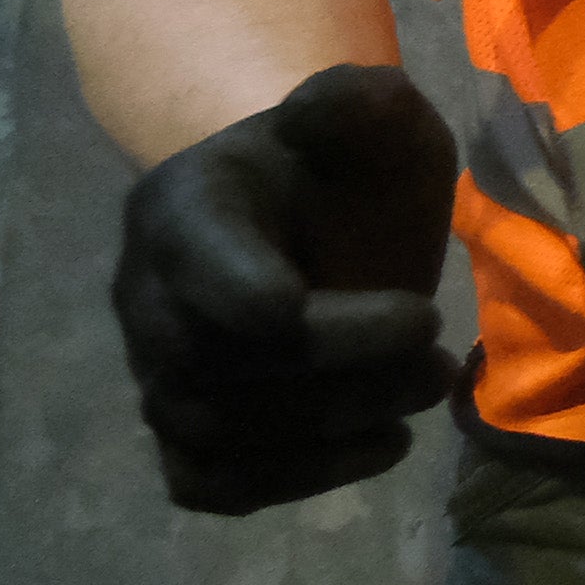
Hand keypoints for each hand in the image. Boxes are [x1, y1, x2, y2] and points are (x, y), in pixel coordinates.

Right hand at [112, 64, 465, 514]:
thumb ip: (363, 102)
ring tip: (424, 394)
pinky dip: (289, 483)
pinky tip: (380, 445)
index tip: (416, 312)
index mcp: (182, 207)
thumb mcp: (375, 116)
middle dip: (339, 374)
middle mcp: (148, 295)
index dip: (294, 309)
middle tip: (436, 358)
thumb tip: (347, 101)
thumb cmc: (343, 167)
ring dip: (329, 433)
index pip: (205, 272)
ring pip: (210, 433)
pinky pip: (205, 482)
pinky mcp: (182, 431)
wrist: (309, 212)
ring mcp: (156, 369)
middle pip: (211, 366)